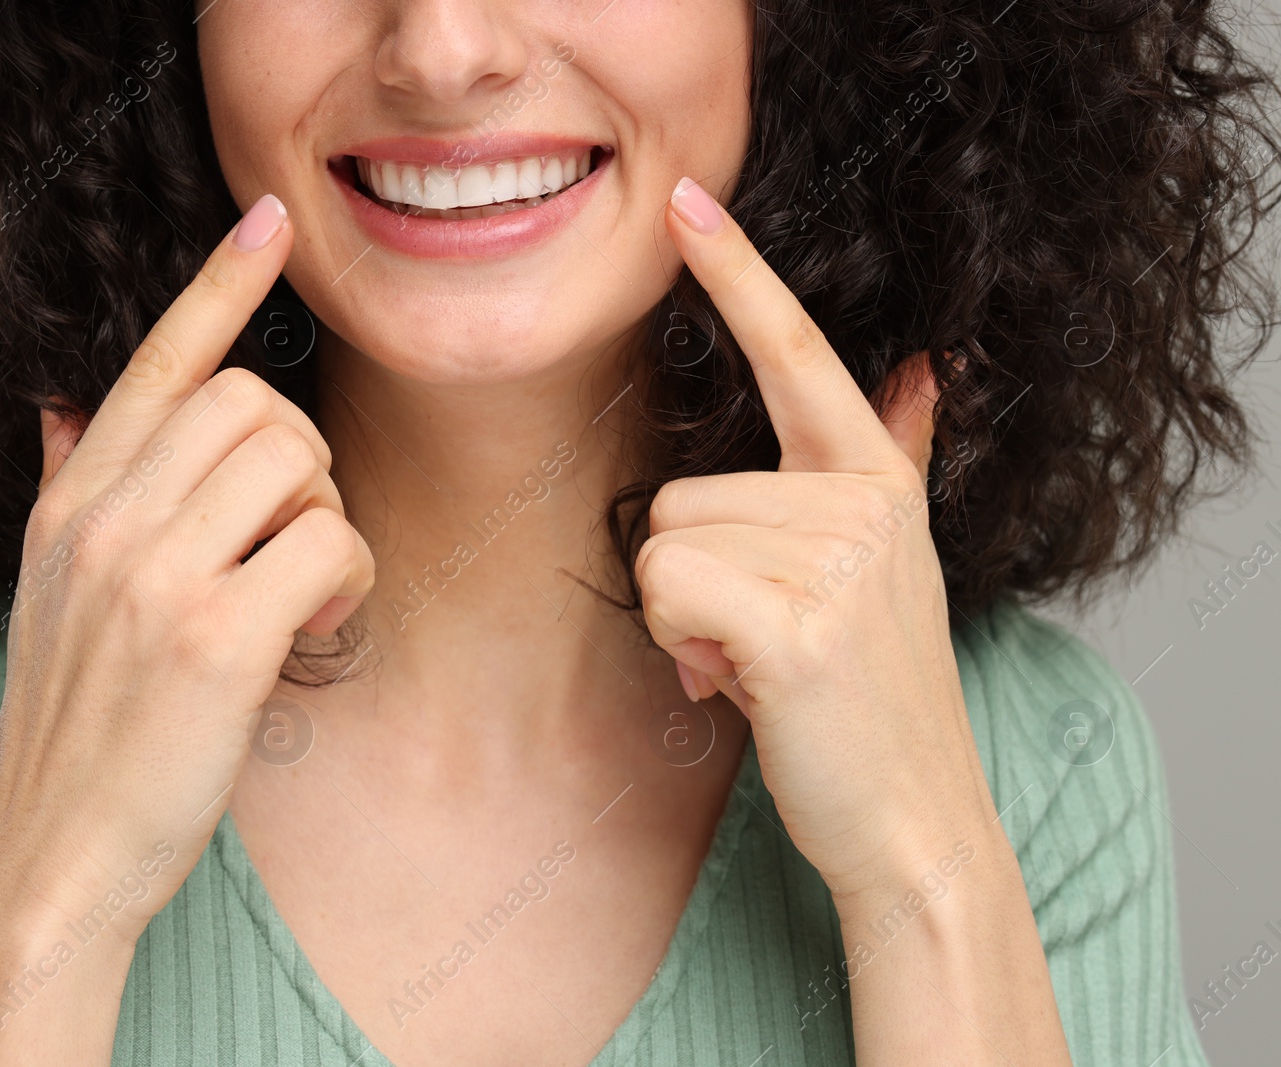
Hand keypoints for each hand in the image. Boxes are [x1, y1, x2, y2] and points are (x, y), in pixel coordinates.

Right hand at [0, 194, 375, 943]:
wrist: (55, 856)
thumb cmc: (76, 728)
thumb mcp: (49, 592)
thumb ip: (67, 489)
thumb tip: (60, 406)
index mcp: (72, 502)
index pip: (156, 363)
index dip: (220, 284)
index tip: (272, 220)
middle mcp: (106, 519)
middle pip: (254, 402)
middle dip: (304, 459)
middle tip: (294, 537)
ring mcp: (156, 574)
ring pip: (299, 463)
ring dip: (328, 522)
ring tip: (302, 594)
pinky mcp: (216, 637)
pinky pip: (330, 546)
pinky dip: (347, 583)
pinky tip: (315, 633)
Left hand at [638, 178, 999, 899]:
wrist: (912, 819)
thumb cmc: (870, 695)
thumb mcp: (891, 564)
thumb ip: (893, 456)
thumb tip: (920, 369)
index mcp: (874, 479)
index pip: (797, 352)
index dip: (739, 275)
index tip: (687, 205)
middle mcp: (864, 501)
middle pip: (676, 493)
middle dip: (688, 579)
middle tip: (757, 639)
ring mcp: (839, 559)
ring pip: (660, 543)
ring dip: (682, 617)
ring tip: (755, 662)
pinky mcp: (799, 622)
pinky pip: (666, 588)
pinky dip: (680, 646)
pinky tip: (739, 684)